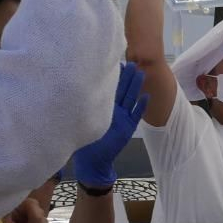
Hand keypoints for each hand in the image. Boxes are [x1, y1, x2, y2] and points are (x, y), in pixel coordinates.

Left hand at [71, 63, 148, 188]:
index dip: (113, 76)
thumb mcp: (81, 121)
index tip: (116, 63)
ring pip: (130, 98)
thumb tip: (76, 88)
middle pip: (122, 90)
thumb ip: (82, 107)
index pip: (109, 88)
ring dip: (136, 86)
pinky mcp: (129, 128)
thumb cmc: (84, 142)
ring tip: (141, 73)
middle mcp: (114, 110)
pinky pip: (136, 115)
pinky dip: (141, 106)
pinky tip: (146, 96)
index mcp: (102, 107)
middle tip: (132, 62)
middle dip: (127, 77)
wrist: (93, 160)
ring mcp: (123, 119)